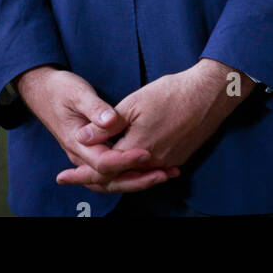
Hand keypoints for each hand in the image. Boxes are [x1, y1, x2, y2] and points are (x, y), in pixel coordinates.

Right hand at [14, 65, 178, 194]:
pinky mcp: (94, 152)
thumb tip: (110, 120)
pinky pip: (113, 172)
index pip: (104, 163)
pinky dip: (131, 174)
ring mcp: (87, 157)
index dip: (126, 160)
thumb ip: (94, 108)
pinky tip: (151, 169)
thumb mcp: (77, 93)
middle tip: (164, 174)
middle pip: (110, 180)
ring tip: (164, 175)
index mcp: (77, 143)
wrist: (43, 90)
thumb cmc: (60, 89)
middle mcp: (81, 156)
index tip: (147, 153)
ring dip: (138, 180)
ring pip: (112, 180)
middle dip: (138, 179)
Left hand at [54, 59, 256, 189]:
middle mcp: (152, 162)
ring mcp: (167, 162)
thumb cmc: (172, 92)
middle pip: (117, 179)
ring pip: (135, 176)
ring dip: (115, 175)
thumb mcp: (134, 102)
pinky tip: (128, 166)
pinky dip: (135, 171)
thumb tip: (83, 138)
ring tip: (97, 172)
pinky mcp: (178, 158)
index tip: (62, 176)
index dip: (81, 174)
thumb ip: (108, 124)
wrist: (209, 94)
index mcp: (137, 149)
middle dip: (93, 179)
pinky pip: (151, 171)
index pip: (102, 170)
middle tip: (71, 178)